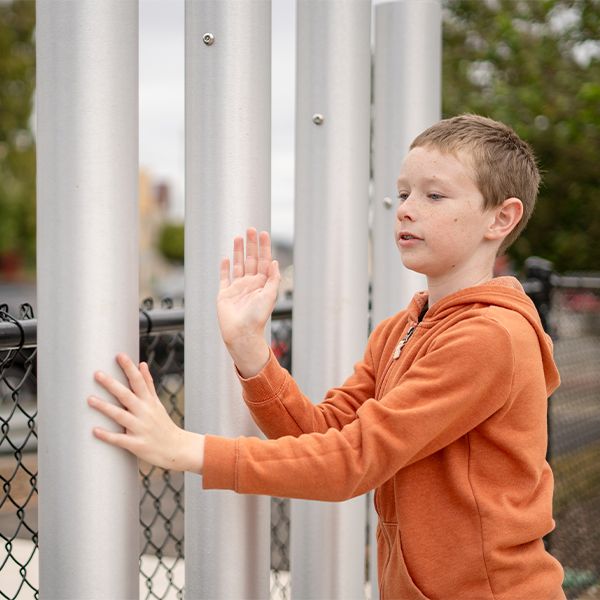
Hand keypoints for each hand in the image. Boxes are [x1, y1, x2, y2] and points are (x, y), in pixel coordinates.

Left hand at [88, 353, 203, 472]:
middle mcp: (145, 413)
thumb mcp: (157, 402)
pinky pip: (120, 440)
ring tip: (90, 399)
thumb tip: (141, 364)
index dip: (129, 368)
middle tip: (97, 374)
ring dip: (105, 408)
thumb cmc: (163, 424)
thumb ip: (147, 384)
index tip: (119, 355)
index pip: (139, 381)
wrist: (176, 449)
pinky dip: (108, 435)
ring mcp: (140, 429)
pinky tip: (95, 430)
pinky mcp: (137, 444)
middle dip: (112, 384)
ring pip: (121, 416)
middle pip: (127, 396)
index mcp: (149, 402)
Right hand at [217, 228, 280, 376]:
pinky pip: (224, 278)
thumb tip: (275, 262)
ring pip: (238, 265)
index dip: (264, 247)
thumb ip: (273, 279)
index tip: (263, 233)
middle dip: (251, 245)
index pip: (264, 261)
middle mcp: (250, 284)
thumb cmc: (257, 317)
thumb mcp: (270, 296)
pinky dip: (225, 268)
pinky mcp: (225, 294)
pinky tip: (226, 258)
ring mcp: (237, 288)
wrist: (241, 333)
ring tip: (238, 238)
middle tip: (250, 229)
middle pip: (251, 259)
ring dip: (238, 252)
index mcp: (262, 284)